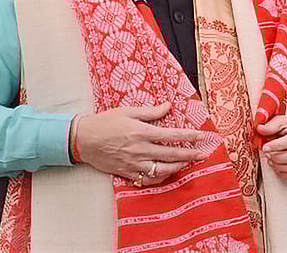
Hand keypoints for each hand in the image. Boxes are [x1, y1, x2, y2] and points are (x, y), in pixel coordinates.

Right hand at [74, 102, 206, 185]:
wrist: (83, 139)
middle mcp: (140, 149)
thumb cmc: (105, 122)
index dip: (189, 136)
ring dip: (178, 167)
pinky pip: (147, 180)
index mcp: (142, 132)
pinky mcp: (126, 172)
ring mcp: (134, 163)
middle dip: (190, 154)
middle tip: (203, 154)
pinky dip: (160, 178)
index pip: (172, 135)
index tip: (201, 136)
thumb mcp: (128, 111)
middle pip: (171, 154)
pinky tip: (167, 174)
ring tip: (187, 163)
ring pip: (162, 170)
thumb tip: (168, 106)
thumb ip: (150, 111)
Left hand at [258, 113, 286, 180]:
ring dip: (280, 167)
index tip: (265, 148)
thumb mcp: (282, 120)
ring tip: (271, 161)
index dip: (277, 146)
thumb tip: (260, 129)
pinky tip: (278, 167)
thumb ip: (271, 125)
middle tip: (267, 155)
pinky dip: (286, 174)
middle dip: (277, 158)